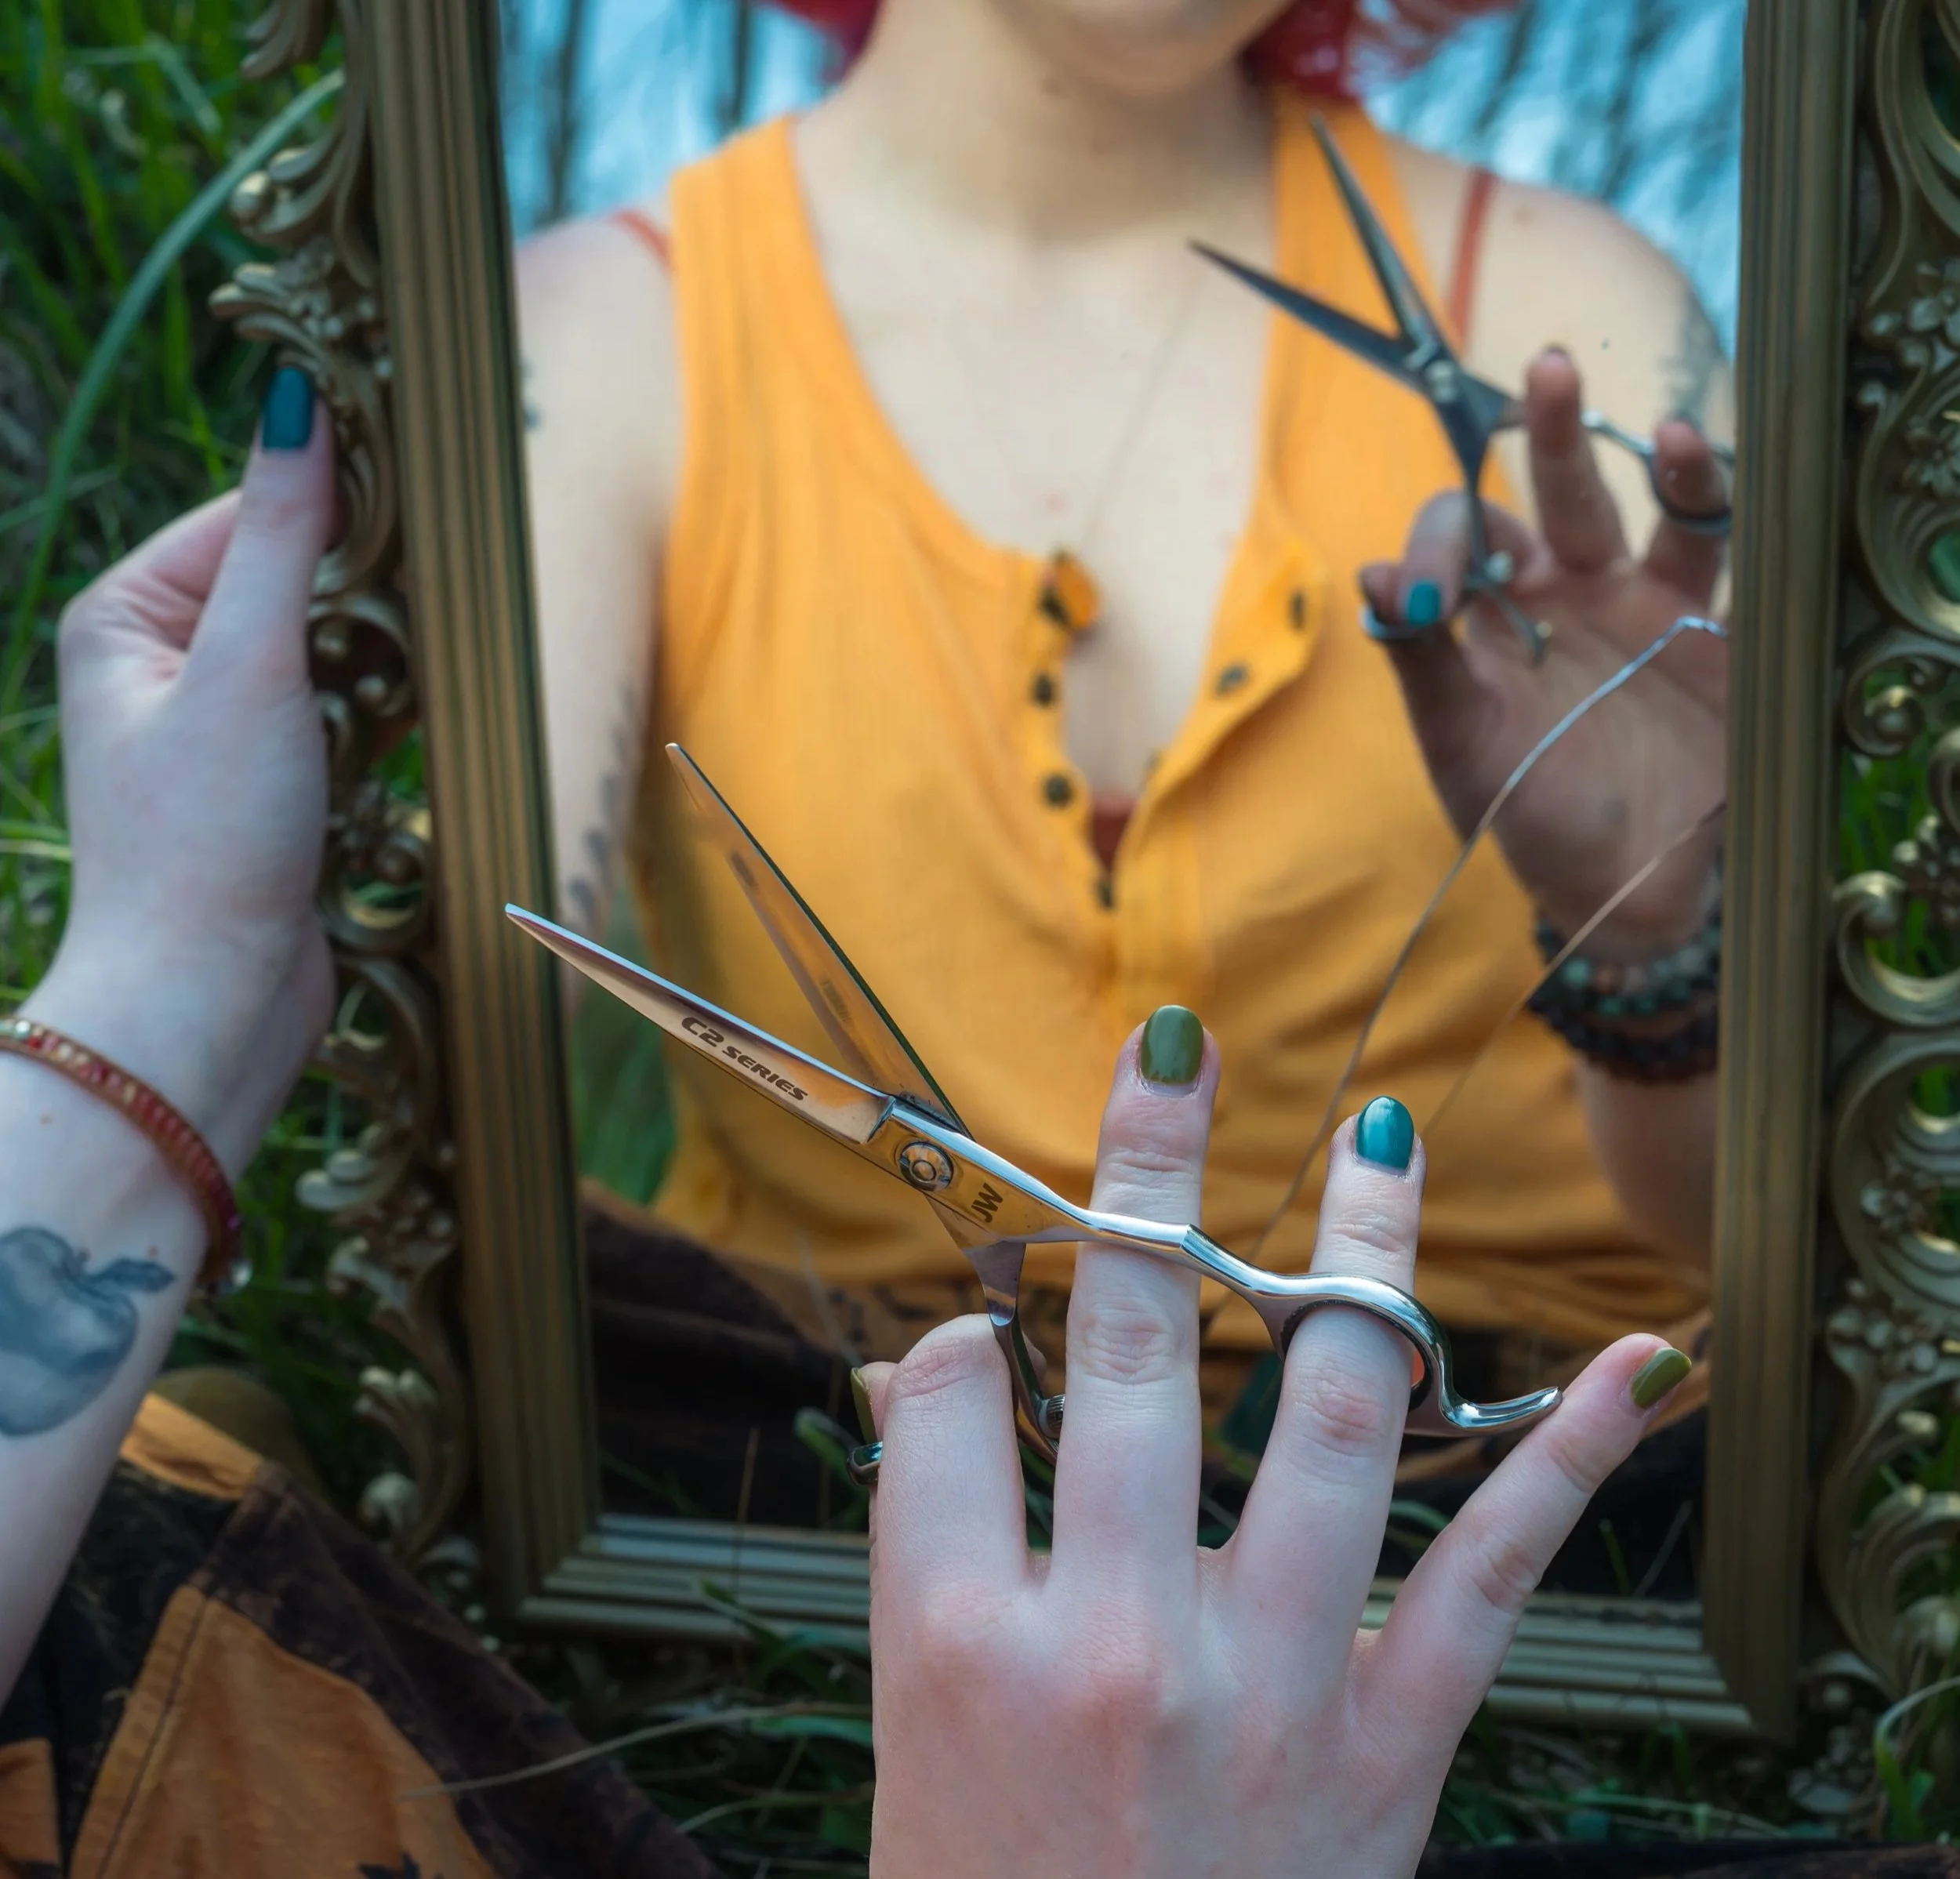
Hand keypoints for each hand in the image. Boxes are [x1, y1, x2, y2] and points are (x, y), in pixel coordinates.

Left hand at [31, 368, 336, 1169]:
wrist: (207, 995)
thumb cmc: (206, 836)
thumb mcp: (248, 667)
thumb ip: (280, 539)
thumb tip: (297, 406)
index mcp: (126, 617)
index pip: (247, 518)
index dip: (330, 515)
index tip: (414, 522)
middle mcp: (160, 664)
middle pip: (289, 583)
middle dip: (357, 606)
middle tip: (398, 637)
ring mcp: (215, 728)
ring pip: (322, 653)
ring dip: (370, 671)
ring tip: (380, 710)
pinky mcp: (266, 786)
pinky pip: (336, 718)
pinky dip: (372, 723)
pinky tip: (387, 747)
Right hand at [856, 1013, 1688, 1877]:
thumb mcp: (909, 1747)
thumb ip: (927, 1554)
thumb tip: (929, 1378)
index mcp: (956, 1645)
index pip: (953, 1393)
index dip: (963, 1338)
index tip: (985, 1334)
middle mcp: (1111, 1642)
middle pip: (1125, 1343)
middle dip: (1142, 1172)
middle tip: (1176, 1050)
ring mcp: (1269, 1685)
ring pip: (1321, 1409)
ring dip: (1355, 1254)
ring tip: (1379, 1137)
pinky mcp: (1394, 1751)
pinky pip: (1492, 1575)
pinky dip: (1572, 1459)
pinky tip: (1636, 1364)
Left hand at [1361, 348, 1727, 954]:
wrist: (1626, 885)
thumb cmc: (1528, 818)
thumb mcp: (1463, 745)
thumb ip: (1422, 663)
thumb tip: (1372, 575)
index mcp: (1488, 618)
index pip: (1462, 537)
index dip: (1445, 541)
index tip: (1434, 591)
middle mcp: (1559, 591)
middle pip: (1546, 491)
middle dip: (1546, 430)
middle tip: (1546, 367)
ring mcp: (1634, 601)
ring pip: (1627, 503)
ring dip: (1632, 451)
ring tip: (1642, 417)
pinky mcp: (1704, 626)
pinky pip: (1706, 542)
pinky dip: (1703, 494)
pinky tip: (1695, 452)